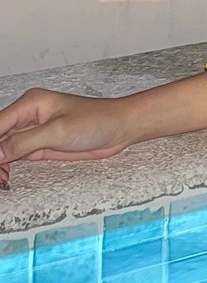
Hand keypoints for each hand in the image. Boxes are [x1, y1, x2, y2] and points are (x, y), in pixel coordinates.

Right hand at [0, 89, 132, 186]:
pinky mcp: (39, 144)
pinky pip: (15, 155)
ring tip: (2, 179)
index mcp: (31, 103)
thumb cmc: (97, 120)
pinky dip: (7, 166)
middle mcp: (28, 115)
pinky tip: (6, 177)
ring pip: (3, 147)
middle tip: (0, 176)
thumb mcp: (57, 131)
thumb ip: (24, 142)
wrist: (119, 128)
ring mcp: (33, 131)